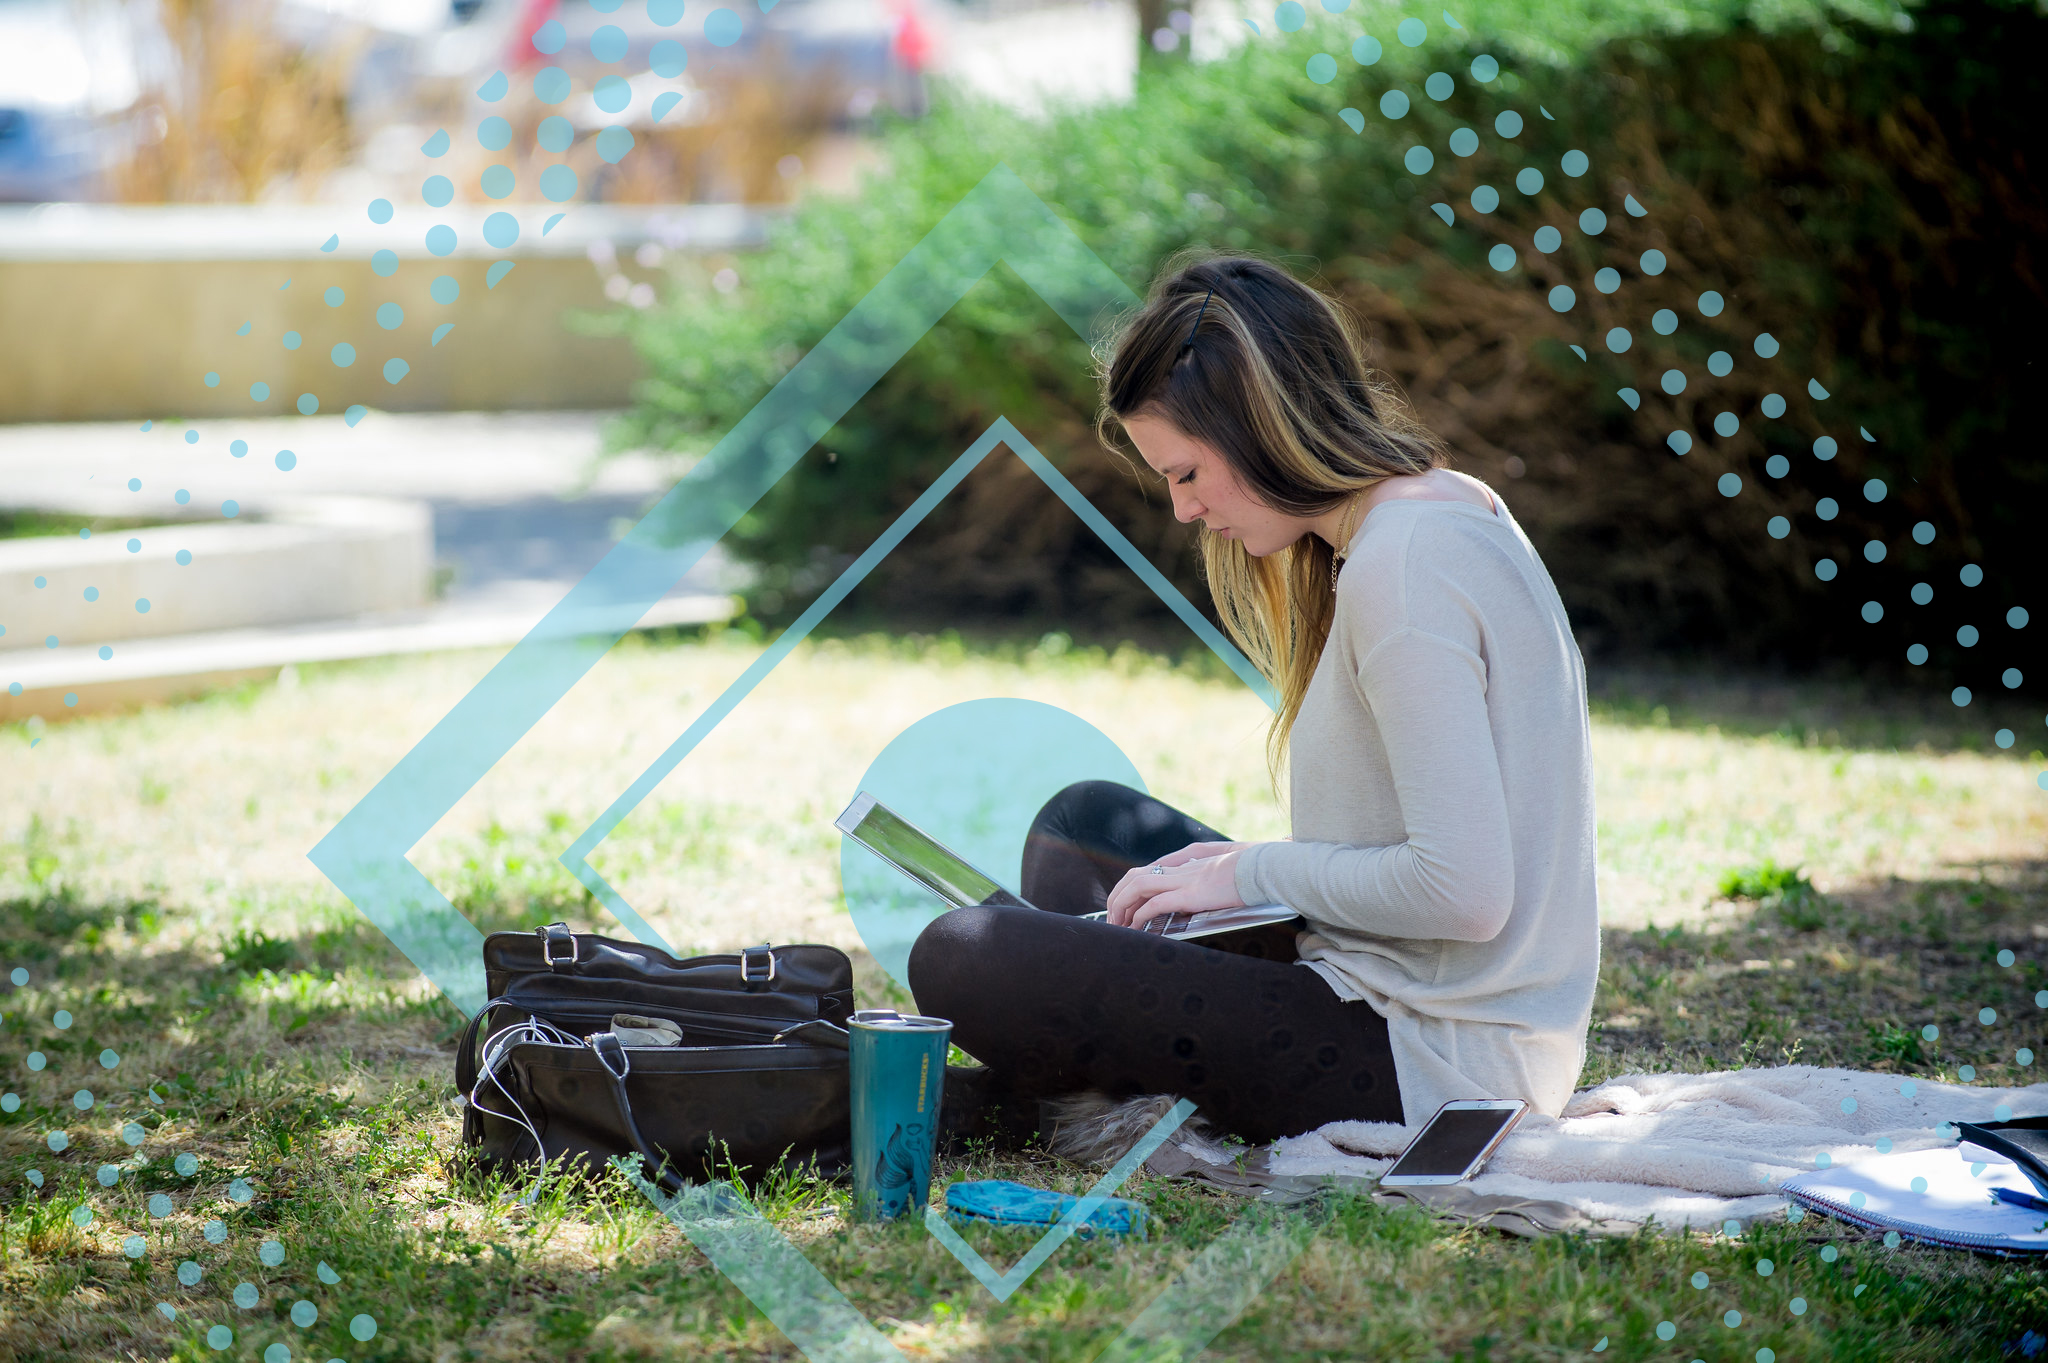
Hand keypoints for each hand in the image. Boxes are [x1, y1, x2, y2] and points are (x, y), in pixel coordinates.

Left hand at [1105, 842, 1252, 930]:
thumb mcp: (1227, 874)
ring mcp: (1185, 880)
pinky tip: (1136, 927)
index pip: (1148, 872)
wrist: (1267, 867)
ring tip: (1117, 925)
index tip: (1123, 907)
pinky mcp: (1191, 894)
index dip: (1130, 889)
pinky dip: (1140, 915)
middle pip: (1135, 876)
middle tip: (1112, 918)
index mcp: (1188, 864)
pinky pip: (1155, 904)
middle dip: (1117, 897)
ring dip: (1122, 905)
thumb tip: (1201, 896)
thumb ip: (1210, 880)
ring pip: (1138, 886)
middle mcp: (1182, 869)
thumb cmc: (1253, 871)